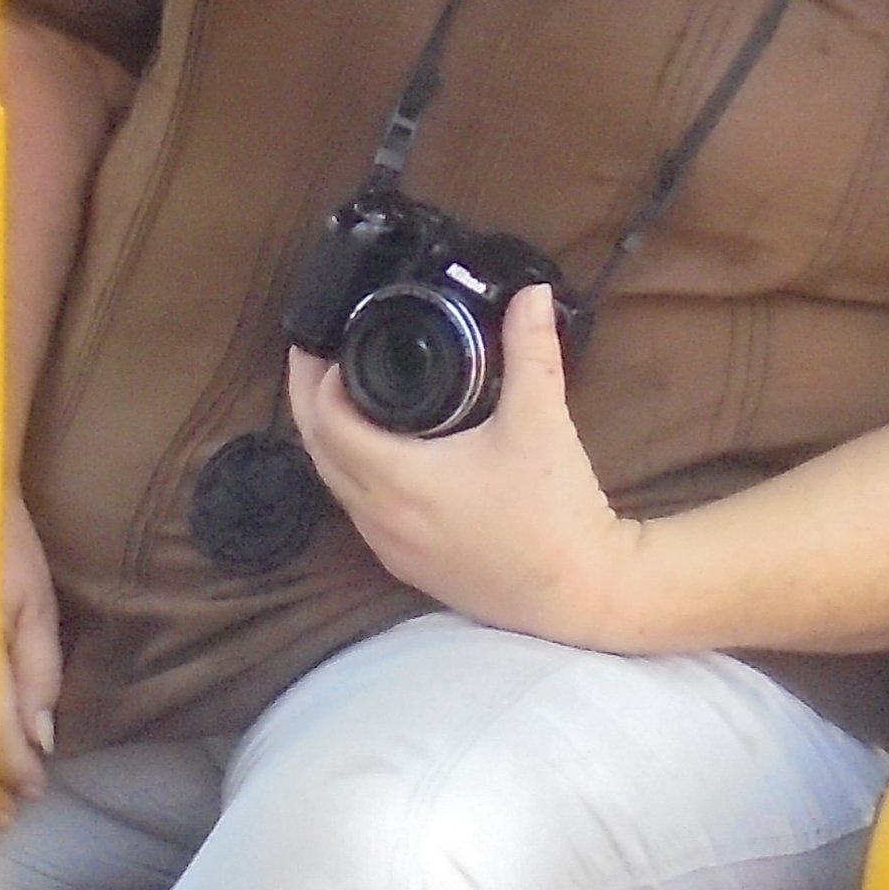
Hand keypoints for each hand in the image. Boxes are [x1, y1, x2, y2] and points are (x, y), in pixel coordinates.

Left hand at [283, 282, 656, 647]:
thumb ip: (532, 352)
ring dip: (329, 441)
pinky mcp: (407, 567)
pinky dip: (352, 476)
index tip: (322, 342)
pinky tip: (376, 455)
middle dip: (310, 402)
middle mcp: (380, 517)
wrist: (578, 594)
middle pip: (317, 451)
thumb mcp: (541, 421)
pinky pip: (358, 513)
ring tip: (342, 396)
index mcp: (398, 478)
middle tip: (317, 358)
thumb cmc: (554, 512)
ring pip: (335, 485)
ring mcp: (389, 547)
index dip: (314, 379)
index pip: (325, 421)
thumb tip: (533, 295)